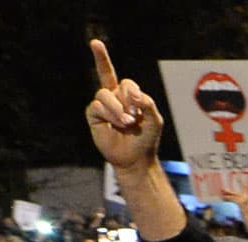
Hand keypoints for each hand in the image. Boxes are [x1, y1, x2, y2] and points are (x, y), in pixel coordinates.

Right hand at [85, 40, 164, 172]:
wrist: (136, 158)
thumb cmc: (146, 138)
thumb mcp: (154, 119)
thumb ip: (147, 103)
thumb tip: (134, 94)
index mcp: (126, 95)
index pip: (119, 77)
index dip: (126, 84)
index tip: (134, 97)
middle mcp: (111, 97)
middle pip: (111, 79)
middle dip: (126, 95)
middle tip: (135, 114)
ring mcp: (101, 106)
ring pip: (103, 94)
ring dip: (117, 108)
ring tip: (127, 122)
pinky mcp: (93, 116)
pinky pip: (97, 107)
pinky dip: (110, 115)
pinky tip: (118, 125)